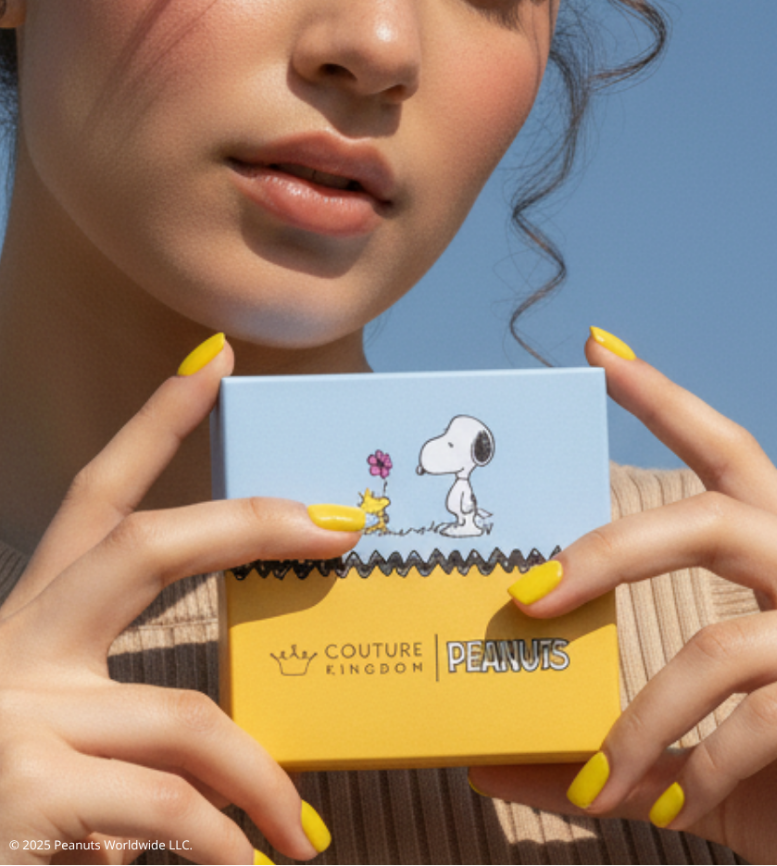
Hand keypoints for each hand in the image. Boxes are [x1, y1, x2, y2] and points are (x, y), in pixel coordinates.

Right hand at [0, 336, 360, 865]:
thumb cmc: (9, 792)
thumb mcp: (62, 727)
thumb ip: (139, 713)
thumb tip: (242, 752)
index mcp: (36, 620)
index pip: (100, 497)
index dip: (155, 422)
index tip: (216, 359)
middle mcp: (18, 646)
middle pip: (143, 544)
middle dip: (246, 523)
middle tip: (343, 528)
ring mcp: (16, 716)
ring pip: (189, 722)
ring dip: (261, 788)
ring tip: (303, 838)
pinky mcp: (24, 795)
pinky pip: (166, 812)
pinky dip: (216, 847)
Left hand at [472, 329, 776, 865]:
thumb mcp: (705, 767)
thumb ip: (618, 756)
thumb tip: (498, 764)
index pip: (730, 457)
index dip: (665, 401)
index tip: (599, 351)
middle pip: (713, 517)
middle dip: (612, 550)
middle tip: (530, 593)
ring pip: (725, 645)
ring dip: (646, 722)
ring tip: (601, 783)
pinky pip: (769, 713)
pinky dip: (708, 768)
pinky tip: (675, 807)